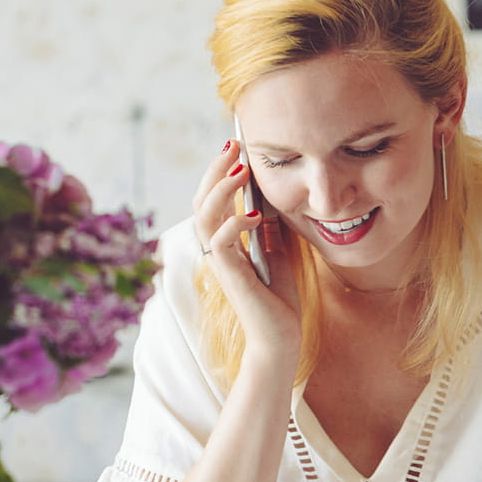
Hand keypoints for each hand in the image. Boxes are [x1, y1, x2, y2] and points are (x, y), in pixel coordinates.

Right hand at [191, 140, 300, 360]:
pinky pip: (221, 243)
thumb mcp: (279, 249)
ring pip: (204, 216)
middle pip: (201, 200)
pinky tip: (255, 215)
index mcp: (225, 241)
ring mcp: (220, 262)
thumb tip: (269, 194)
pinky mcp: (230, 276)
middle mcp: (216, 249)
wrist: (281, 336)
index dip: (220, 172)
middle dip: (216, 170)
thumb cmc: (279, 297)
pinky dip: (235, 224)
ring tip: (241, 169)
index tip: (236, 146)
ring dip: (221, 190)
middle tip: (233, 145)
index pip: (213, 199)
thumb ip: (270, 225)